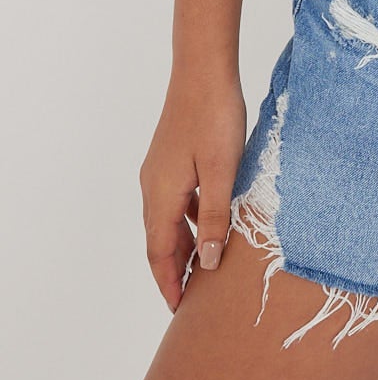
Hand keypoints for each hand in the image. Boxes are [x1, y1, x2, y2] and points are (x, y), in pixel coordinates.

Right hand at [139, 71, 246, 310]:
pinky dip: (186, 218)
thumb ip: (215, 218)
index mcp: (162, 195)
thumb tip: (208, 261)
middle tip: (192, 296)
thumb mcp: (222, 172)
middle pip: (159, 240)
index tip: (178, 310)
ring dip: (181, 244)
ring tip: (202, 264)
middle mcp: (153, 186)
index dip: (169, 283)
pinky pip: (175, 199)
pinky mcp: (171, 156)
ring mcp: (160, 170)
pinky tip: (207, 219)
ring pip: (166, 219)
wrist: (203, 69)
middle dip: (174, 269)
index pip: (159, 253)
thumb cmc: (215, 116)